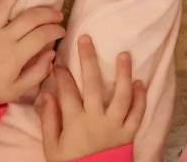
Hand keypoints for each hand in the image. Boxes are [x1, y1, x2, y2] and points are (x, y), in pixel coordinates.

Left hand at [0, 0, 64, 103]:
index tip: (62, 30)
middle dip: (47, 12)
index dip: (55, 30)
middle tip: (57, 13)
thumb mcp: (17, 90)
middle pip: (29, 18)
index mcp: (15, 56)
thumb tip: (52, 54)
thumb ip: (37, 73)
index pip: (41, 36)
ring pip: (5, 3)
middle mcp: (3, 38)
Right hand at [36, 36, 146, 161]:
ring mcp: (115, 126)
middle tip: (86, 38)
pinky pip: (137, 114)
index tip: (57, 61)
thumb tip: (45, 94)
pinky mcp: (128, 134)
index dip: (61, 74)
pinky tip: (140, 82)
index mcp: (75, 122)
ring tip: (124, 54)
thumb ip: (49, 120)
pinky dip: (141, 98)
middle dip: (88, 59)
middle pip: (93, 85)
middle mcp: (96, 120)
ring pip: (121, 96)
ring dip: (123, 74)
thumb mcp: (52, 148)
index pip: (67, 91)